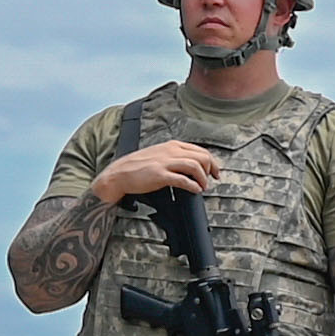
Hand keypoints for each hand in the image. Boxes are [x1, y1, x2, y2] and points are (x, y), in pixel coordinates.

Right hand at [93, 139, 226, 205]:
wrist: (119, 174)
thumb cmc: (138, 166)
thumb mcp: (159, 154)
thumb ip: (174, 157)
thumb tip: (192, 165)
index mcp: (172, 145)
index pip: (200, 150)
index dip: (212, 161)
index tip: (215, 172)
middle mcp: (170, 151)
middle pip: (201, 156)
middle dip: (211, 169)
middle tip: (211, 180)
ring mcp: (165, 162)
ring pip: (195, 166)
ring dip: (203, 178)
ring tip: (203, 186)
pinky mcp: (160, 175)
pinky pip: (182, 179)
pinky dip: (193, 185)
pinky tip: (195, 190)